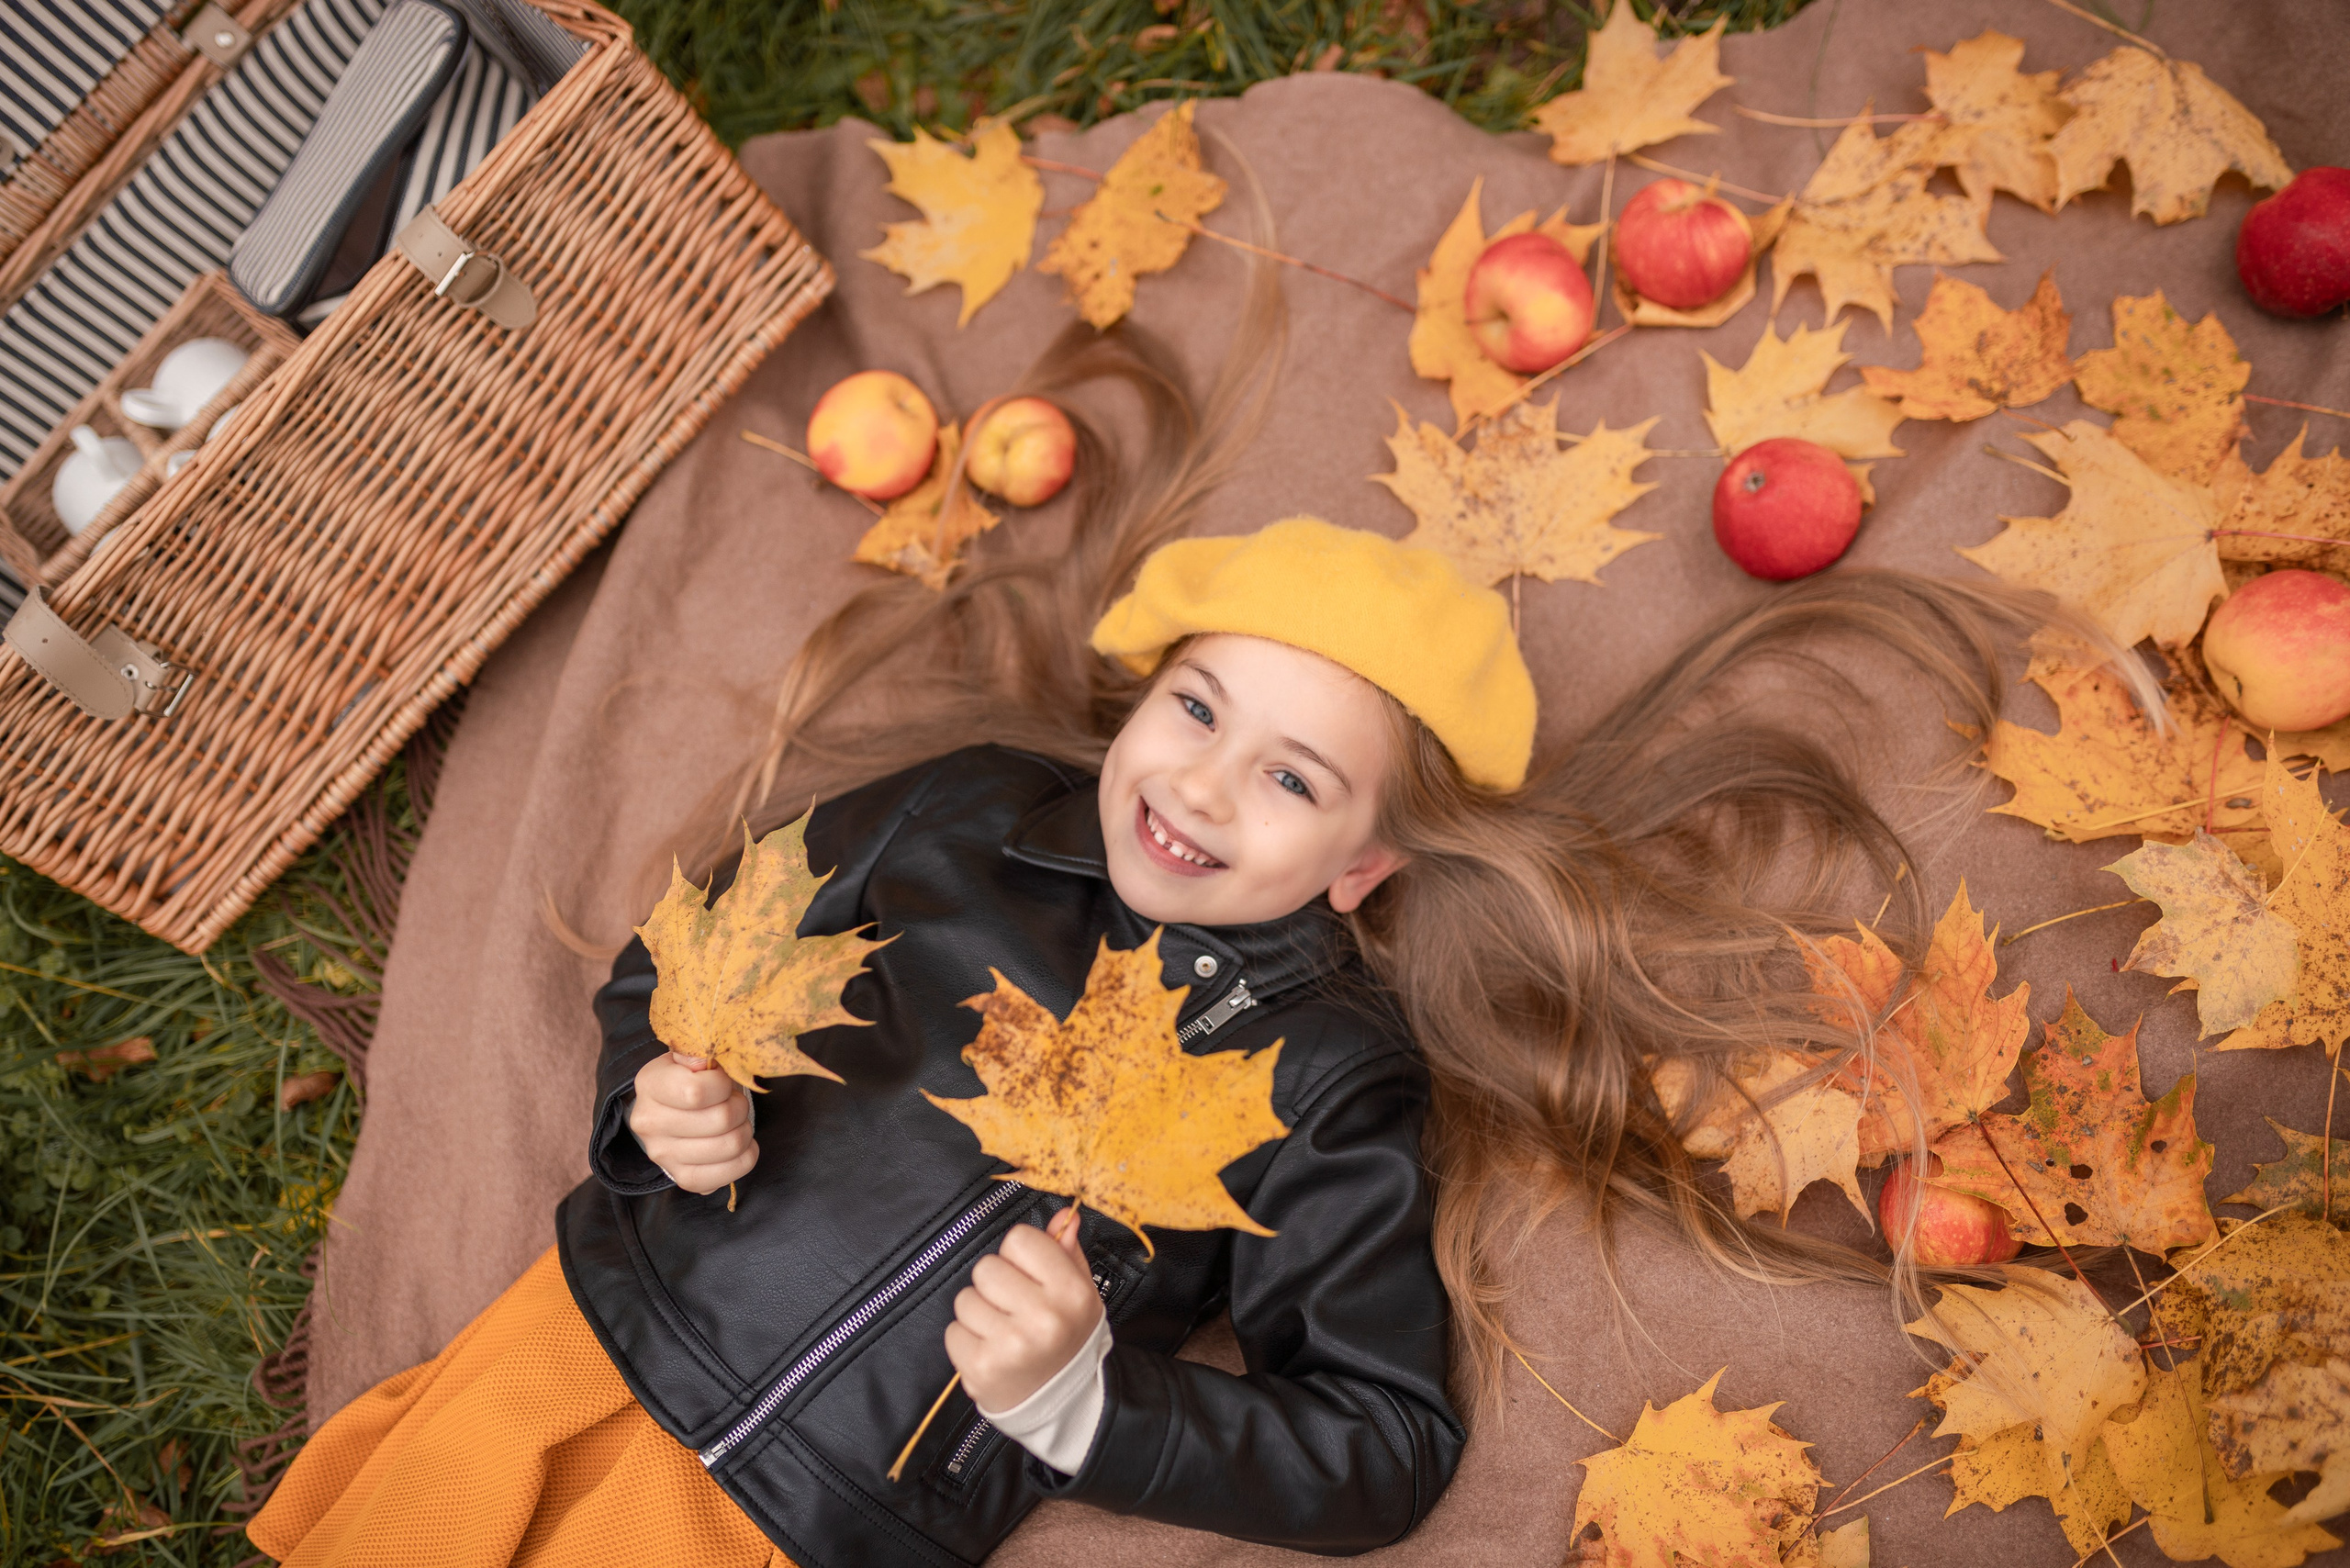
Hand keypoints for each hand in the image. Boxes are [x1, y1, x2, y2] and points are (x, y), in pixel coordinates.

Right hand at [629, 1051, 757, 1193]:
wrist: (672, 1110)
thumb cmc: (690, 1078)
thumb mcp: (691, 1056)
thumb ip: (698, 1050)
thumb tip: (703, 1062)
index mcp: (649, 1084)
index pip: (697, 1092)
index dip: (723, 1085)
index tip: (723, 1081)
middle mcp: (649, 1122)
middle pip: (721, 1120)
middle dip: (740, 1107)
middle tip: (734, 1102)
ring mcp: (663, 1154)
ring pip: (730, 1146)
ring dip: (745, 1131)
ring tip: (737, 1122)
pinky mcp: (682, 1177)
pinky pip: (727, 1175)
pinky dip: (745, 1158)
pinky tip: (741, 1146)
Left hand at [945, 1208, 1103, 1411]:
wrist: (1062, 1402)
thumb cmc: (1067, 1338)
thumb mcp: (1079, 1295)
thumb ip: (1067, 1253)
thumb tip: (1061, 1217)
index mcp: (1071, 1292)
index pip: (1019, 1240)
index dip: (1019, 1257)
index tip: (1028, 1278)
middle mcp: (1044, 1318)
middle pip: (987, 1267)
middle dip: (996, 1285)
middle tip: (1014, 1309)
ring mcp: (1011, 1345)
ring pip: (965, 1299)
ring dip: (979, 1313)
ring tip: (1002, 1331)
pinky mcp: (981, 1368)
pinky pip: (953, 1331)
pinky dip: (967, 1340)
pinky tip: (990, 1350)